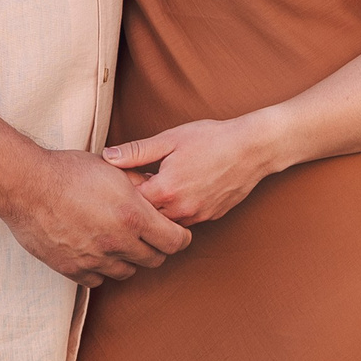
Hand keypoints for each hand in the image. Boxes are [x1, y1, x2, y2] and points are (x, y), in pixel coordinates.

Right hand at [0, 150, 191, 287]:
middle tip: (148, 236)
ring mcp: (95, 259)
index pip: (174, 241)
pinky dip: (101, 269)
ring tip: (119, 242)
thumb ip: (139, 182)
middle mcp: (117, 241)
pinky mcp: (73, 269)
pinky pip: (98, 280)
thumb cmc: (68, 171)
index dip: (180, 237)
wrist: (26, 186)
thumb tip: (157, 189)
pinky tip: (95, 252)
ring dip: (128, 259)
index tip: (177, 232)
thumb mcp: (111, 168)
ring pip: (127, 271)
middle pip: (154, 260)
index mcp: (132, 215)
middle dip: (156, 248)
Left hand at [101, 117, 280, 224]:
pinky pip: (185, 220)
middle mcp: (180, 210)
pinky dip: (177, 209)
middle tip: (140, 180)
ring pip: (166, 222)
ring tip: (160, 184)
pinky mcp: (210, 217)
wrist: (253, 148)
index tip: (125, 176)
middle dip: (139, 202)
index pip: (130, 201)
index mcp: (166, 190)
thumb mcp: (171, 139)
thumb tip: (107, 156)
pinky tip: (180, 189)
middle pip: (146, 216)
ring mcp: (197, 216)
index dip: (124, 189)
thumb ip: (137, 151)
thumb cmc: (212, 139)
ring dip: (159, 208)